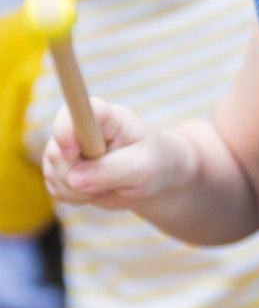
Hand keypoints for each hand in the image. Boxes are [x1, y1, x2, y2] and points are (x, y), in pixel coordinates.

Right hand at [43, 98, 190, 209]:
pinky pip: (55, 188)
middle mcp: (78, 126)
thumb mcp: (144, 168)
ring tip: (110, 187)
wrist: (155, 177)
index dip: (66, 129)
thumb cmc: (155, 164)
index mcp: (104, 115)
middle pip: (57, 151)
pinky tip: (98, 192)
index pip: (75, 110)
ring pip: (53, 172)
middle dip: (79, 176)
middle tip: (111, 183)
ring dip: (80, 191)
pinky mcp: (61, 168)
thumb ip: (112, 171)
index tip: (72, 151)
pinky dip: (76, 198)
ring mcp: (66, 147)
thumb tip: (74, 180)